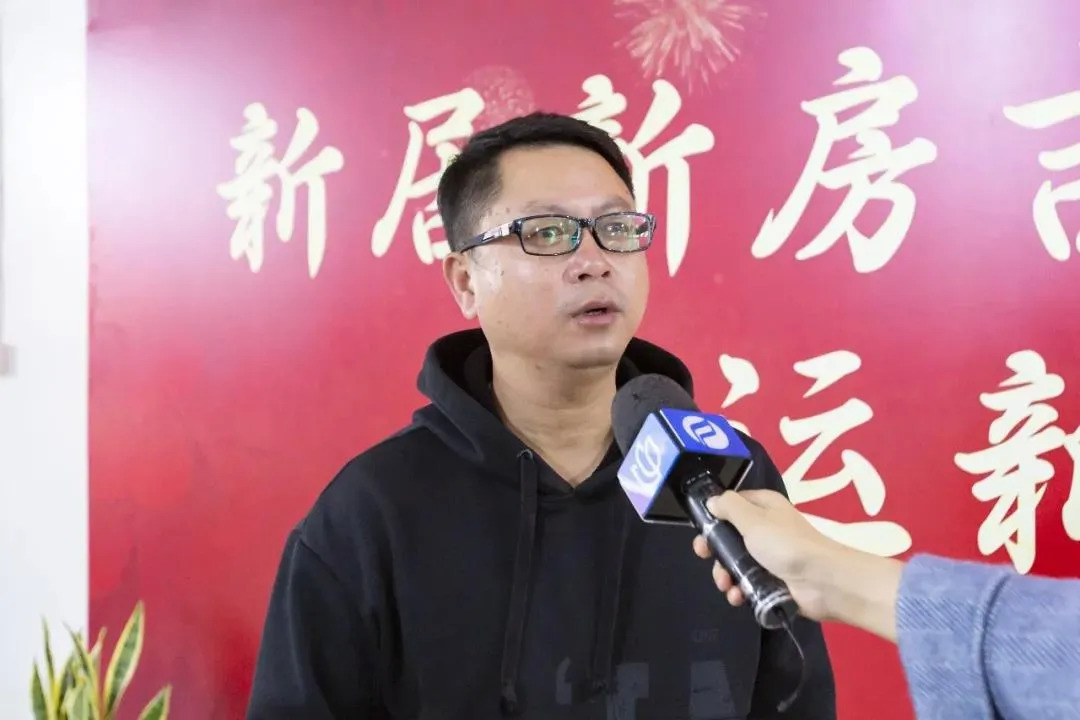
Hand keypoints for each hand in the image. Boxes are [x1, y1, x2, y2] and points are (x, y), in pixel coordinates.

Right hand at [692, 489, 840, 621]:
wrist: (823, 582)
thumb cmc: (786, 545)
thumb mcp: (753, 520)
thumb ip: (729, 507)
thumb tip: (712, 501)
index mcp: (764, 507)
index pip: (732, 506)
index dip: (714, 517)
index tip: (701, 531)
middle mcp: (767, 529)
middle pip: (730, 536)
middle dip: (715, 550)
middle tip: (705, 557)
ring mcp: (770, 557)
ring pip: (736, 563)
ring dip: (725, 575)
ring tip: (726, 585)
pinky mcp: (773, 581)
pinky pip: (748, 583)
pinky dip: (740, 590)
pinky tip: (738, 597)